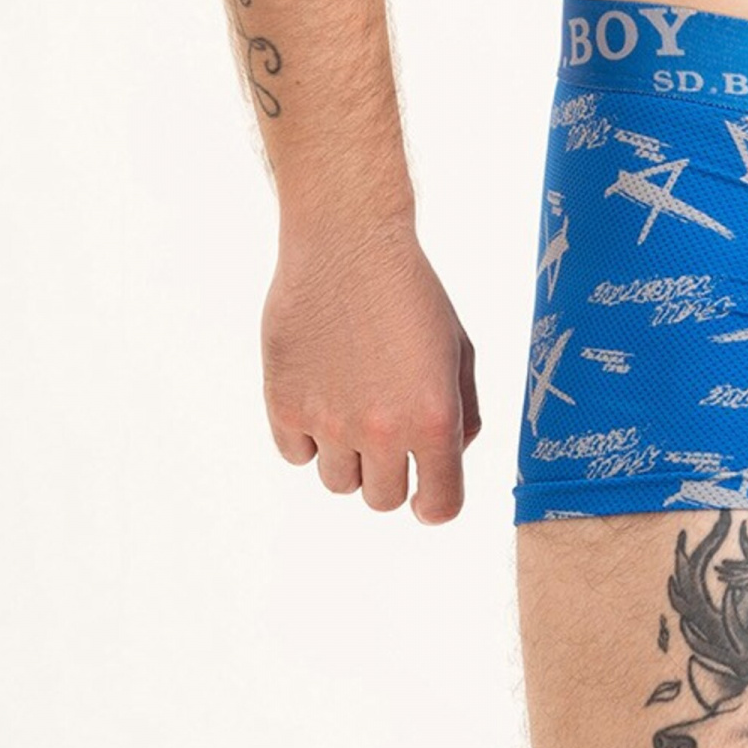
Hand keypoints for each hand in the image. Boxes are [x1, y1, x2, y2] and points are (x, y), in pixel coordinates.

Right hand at [261, 214, 481, 523]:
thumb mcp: (459, 348)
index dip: (434, 503)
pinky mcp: (284, 406)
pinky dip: (308, 436)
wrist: (348, 242)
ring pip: (338, 482)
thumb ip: (462, 412)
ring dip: (348, 456)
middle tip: (387, 431)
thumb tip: (448, 457)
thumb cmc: (410, 291)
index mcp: (433, 418)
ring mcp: (329, 422)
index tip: (426, 496)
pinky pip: (297, 454)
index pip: (438, 505)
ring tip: (352, 403)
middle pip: (382, 499)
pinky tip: (320, 391)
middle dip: (390, 474)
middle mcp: (381, 430)